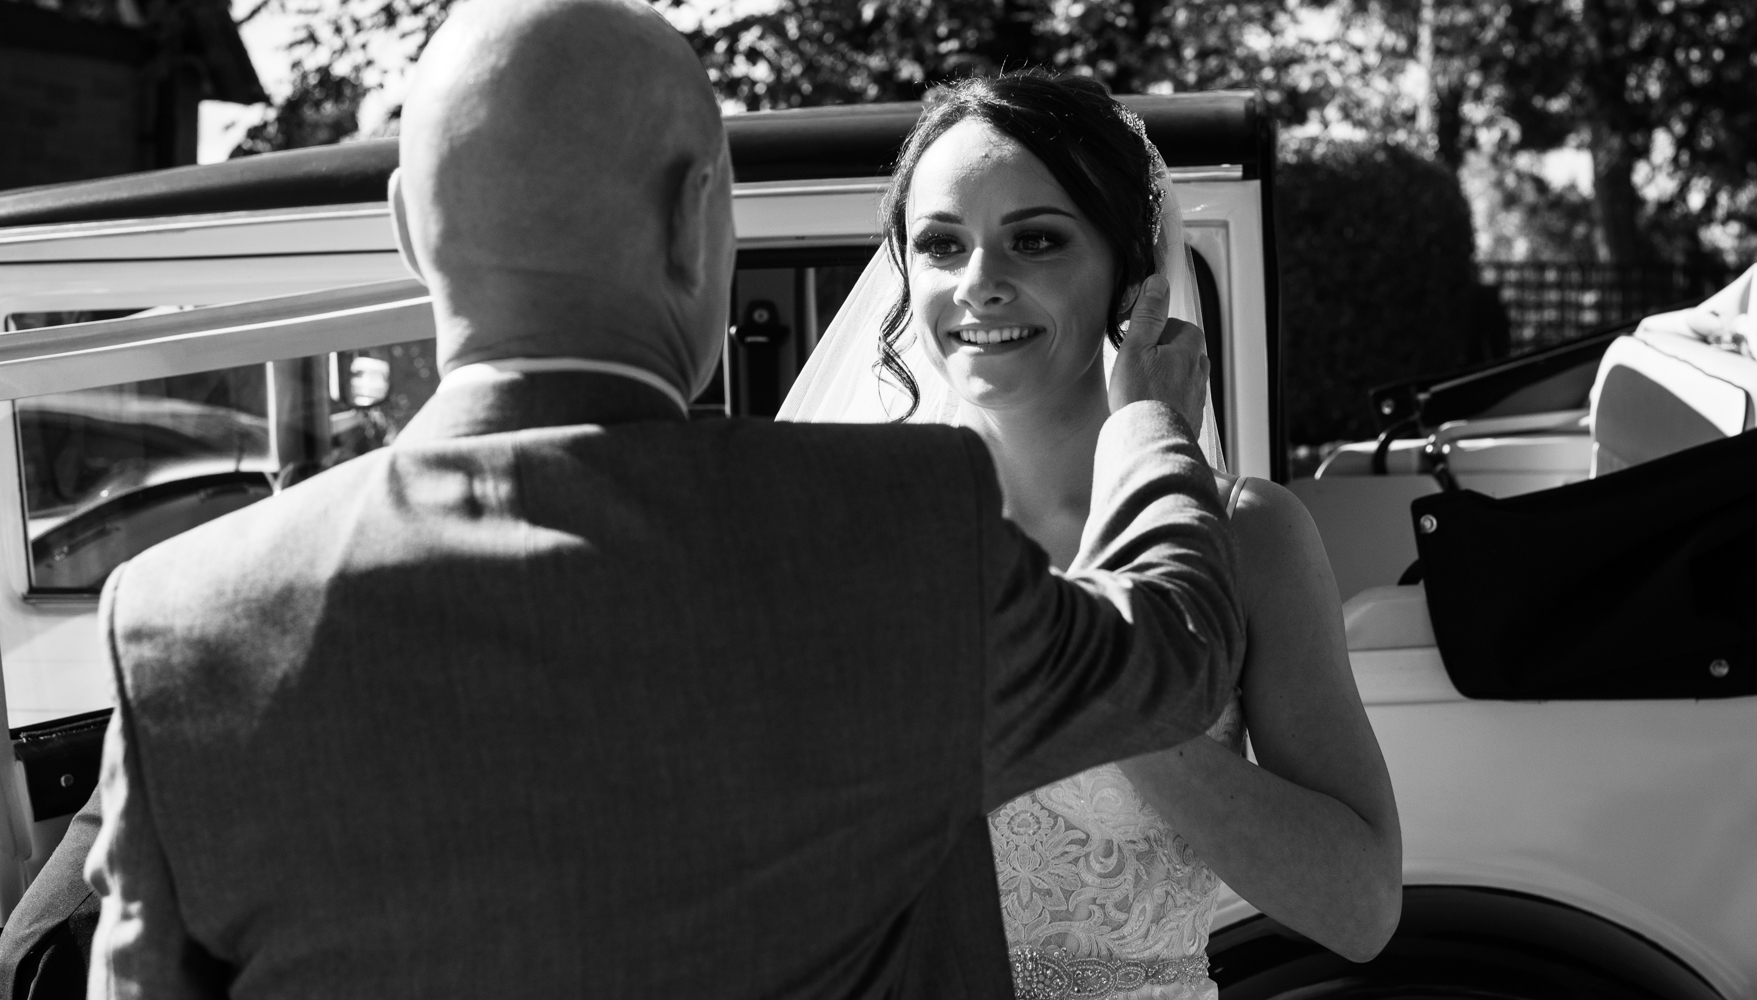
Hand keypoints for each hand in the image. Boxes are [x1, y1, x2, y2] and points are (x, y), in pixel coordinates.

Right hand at [1108, 274, 1209, 432]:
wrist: (1150, 442)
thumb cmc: (1140, 395)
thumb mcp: (1136, 347)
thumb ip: (1148, 314)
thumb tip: (1159, 283)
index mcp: (1189, 349)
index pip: (1179, 326)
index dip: (1156, 332)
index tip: (1138, 342)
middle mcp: (1199, 371)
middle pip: (1184, 350)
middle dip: (1164, 353)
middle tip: (1138, 365)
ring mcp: (1198, 396)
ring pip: (1184, 375)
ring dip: (1167, 376)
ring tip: (1143, 387)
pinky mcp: (1192, 417)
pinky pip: (1182, 399)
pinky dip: (1168, 398)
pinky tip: (1150, 406)